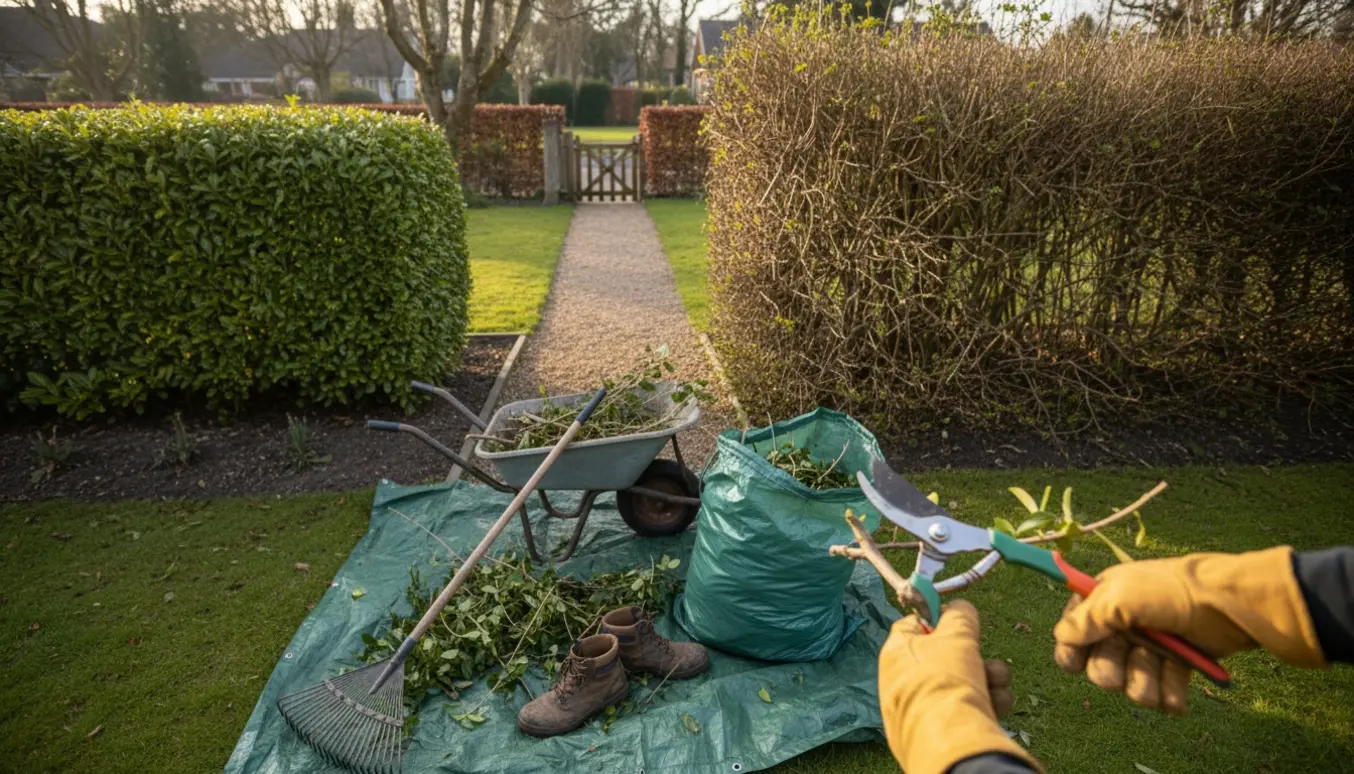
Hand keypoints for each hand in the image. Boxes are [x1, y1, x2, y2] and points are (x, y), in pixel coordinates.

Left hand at [878, 600, 1039, 773]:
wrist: (952, 743)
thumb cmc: (945, 682)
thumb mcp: (956, 635)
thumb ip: (959, 615)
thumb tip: (959, 608)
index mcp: (896, 654)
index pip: (914, 625)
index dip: (940, 619)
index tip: (962, 620)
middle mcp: (905, 681)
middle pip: (947, 655)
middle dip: (977, 655)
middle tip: (987, 660)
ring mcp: (924, 707)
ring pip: (965, 681)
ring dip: (990, 678)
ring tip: (998, 684)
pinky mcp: (944, 729)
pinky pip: (970, 706)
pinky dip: (988, 702)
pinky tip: (998, 705)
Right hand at [1053, 546, 1323, 713]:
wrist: (1229, 604)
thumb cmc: (1170, 592)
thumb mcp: (1119, 598)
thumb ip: (1086, 618)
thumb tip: (1061, 637)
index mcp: (1106, 598)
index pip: (1075, 628)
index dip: (1072, 649)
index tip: (1073, 665)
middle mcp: (1126, 621)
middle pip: (1101, 661)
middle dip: (1111, 672)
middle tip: (1120, 674)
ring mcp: (1153, 642)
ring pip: (1133, 679)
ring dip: (1143, 685)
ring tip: (1157, 684)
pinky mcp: (1179, 660)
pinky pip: (1164, 687)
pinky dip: (1169, 695)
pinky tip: (1176, 702)